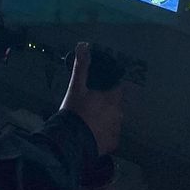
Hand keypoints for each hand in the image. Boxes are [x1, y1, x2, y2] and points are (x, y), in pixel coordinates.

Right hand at [59, 42, 123, 157]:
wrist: (70, 142)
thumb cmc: (74, 112)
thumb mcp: (76, 87)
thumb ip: (81, 66)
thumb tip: (83, 45)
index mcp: (112, 98)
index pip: (116, 88)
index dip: (106, 87)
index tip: (96, 90)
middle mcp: (119, 114)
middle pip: (115, 104)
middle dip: (105, 104)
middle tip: (88, 106)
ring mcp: (116, 130)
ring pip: (113, 120)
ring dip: (105, 119)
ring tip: (88, 121)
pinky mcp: (112, 144)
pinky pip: (109, 135)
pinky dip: (102, 134)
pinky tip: (91, 133)